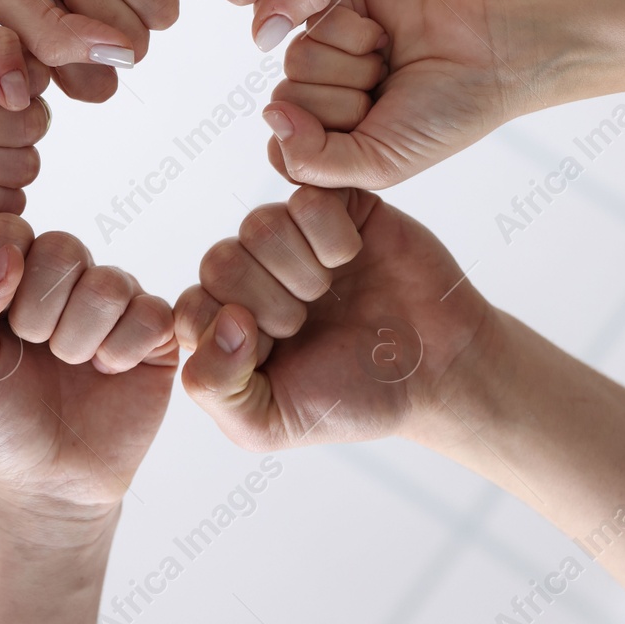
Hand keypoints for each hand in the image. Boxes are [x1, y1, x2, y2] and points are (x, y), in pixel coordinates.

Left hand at [0, 214, 177, 516]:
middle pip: (63, 247)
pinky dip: (123, 351)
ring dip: (81, 338)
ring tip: (75, 366)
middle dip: (41, 311)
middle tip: (38, 349)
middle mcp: (66, 279)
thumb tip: (8, 255)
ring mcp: (115, 303)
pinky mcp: (157, 332)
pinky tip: (110, 373)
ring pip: (108, 283)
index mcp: (13, 274)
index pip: (6, 228)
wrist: (50, 481)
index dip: (2, 269)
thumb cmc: (2, 420)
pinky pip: (151, 312)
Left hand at [175, 185, 492, 449]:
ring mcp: (291, 239)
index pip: (187, 308)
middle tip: (304, 323)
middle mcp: (251, 276)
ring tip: (328, 293)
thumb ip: (214, 388)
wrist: (437, 371)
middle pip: (219, 260)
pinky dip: (331, 236)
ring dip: (300, 270)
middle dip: (268, 302)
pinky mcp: (334, 209)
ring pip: (259, 225)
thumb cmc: (353, 399)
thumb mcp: (268, 424)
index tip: (271, 348)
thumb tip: (222, 319)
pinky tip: (352, 259)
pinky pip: (306, 199)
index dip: (225, 328)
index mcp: (225, 325)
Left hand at [263, 0, 524, 188]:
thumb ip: (313, 161)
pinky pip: (314, 20)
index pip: (281, 146)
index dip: (326, 143)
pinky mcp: (336, 3)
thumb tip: (270, 116)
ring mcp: (324, 46)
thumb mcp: (378, 165)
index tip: (372, 136)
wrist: (492, 58)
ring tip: (389, 66)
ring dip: (355, 68)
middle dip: (346, 103)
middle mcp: (318, 91)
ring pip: (297, 60)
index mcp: (324, 135)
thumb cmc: (442, 117)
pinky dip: (356, 34)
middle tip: (388, 94)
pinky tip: (384, 38)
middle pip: (287, 99)